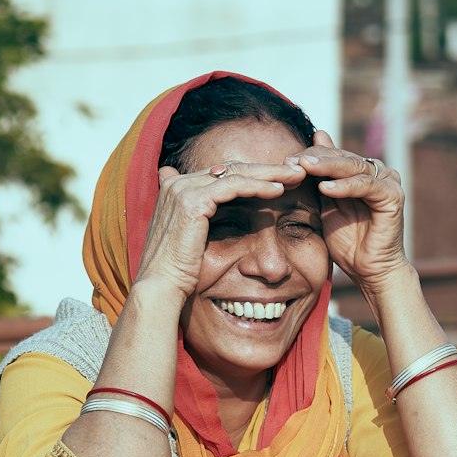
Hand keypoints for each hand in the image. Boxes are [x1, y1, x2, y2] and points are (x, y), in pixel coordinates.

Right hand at [134, 160, 307, 300]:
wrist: (161, 288)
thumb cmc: (178, 274)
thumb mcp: (191, 241)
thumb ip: (201, 222)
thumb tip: (211, 219)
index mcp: (176, 189)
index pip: (221, 174)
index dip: (251, 174)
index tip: (279, 179)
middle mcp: (177, 183)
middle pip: (230, 168)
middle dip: (265, 169)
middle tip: (294, 171)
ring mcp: (183, 188)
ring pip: (235, 172)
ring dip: (269, 173)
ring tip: (295, 177)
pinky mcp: (193, 199)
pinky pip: (234, 186)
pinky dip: (258, 186)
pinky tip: (279, 190)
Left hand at [288, 129, 408, 296]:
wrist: (369, 271)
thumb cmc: (348, 243)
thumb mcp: (327, 205)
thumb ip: (321, 176)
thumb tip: (316, 137)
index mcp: (362, 171)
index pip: (333, 154)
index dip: (309, 156)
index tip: (285, 162)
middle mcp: (378, 172)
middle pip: (342, 157)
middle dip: (315, 159)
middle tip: (291, 161)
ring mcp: (388, 181)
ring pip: (353, 167)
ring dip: (327, 167)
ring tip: (304, 167)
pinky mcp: (393, 196)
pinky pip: (366, 186)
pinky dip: (345, 186)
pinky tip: (325, 188)